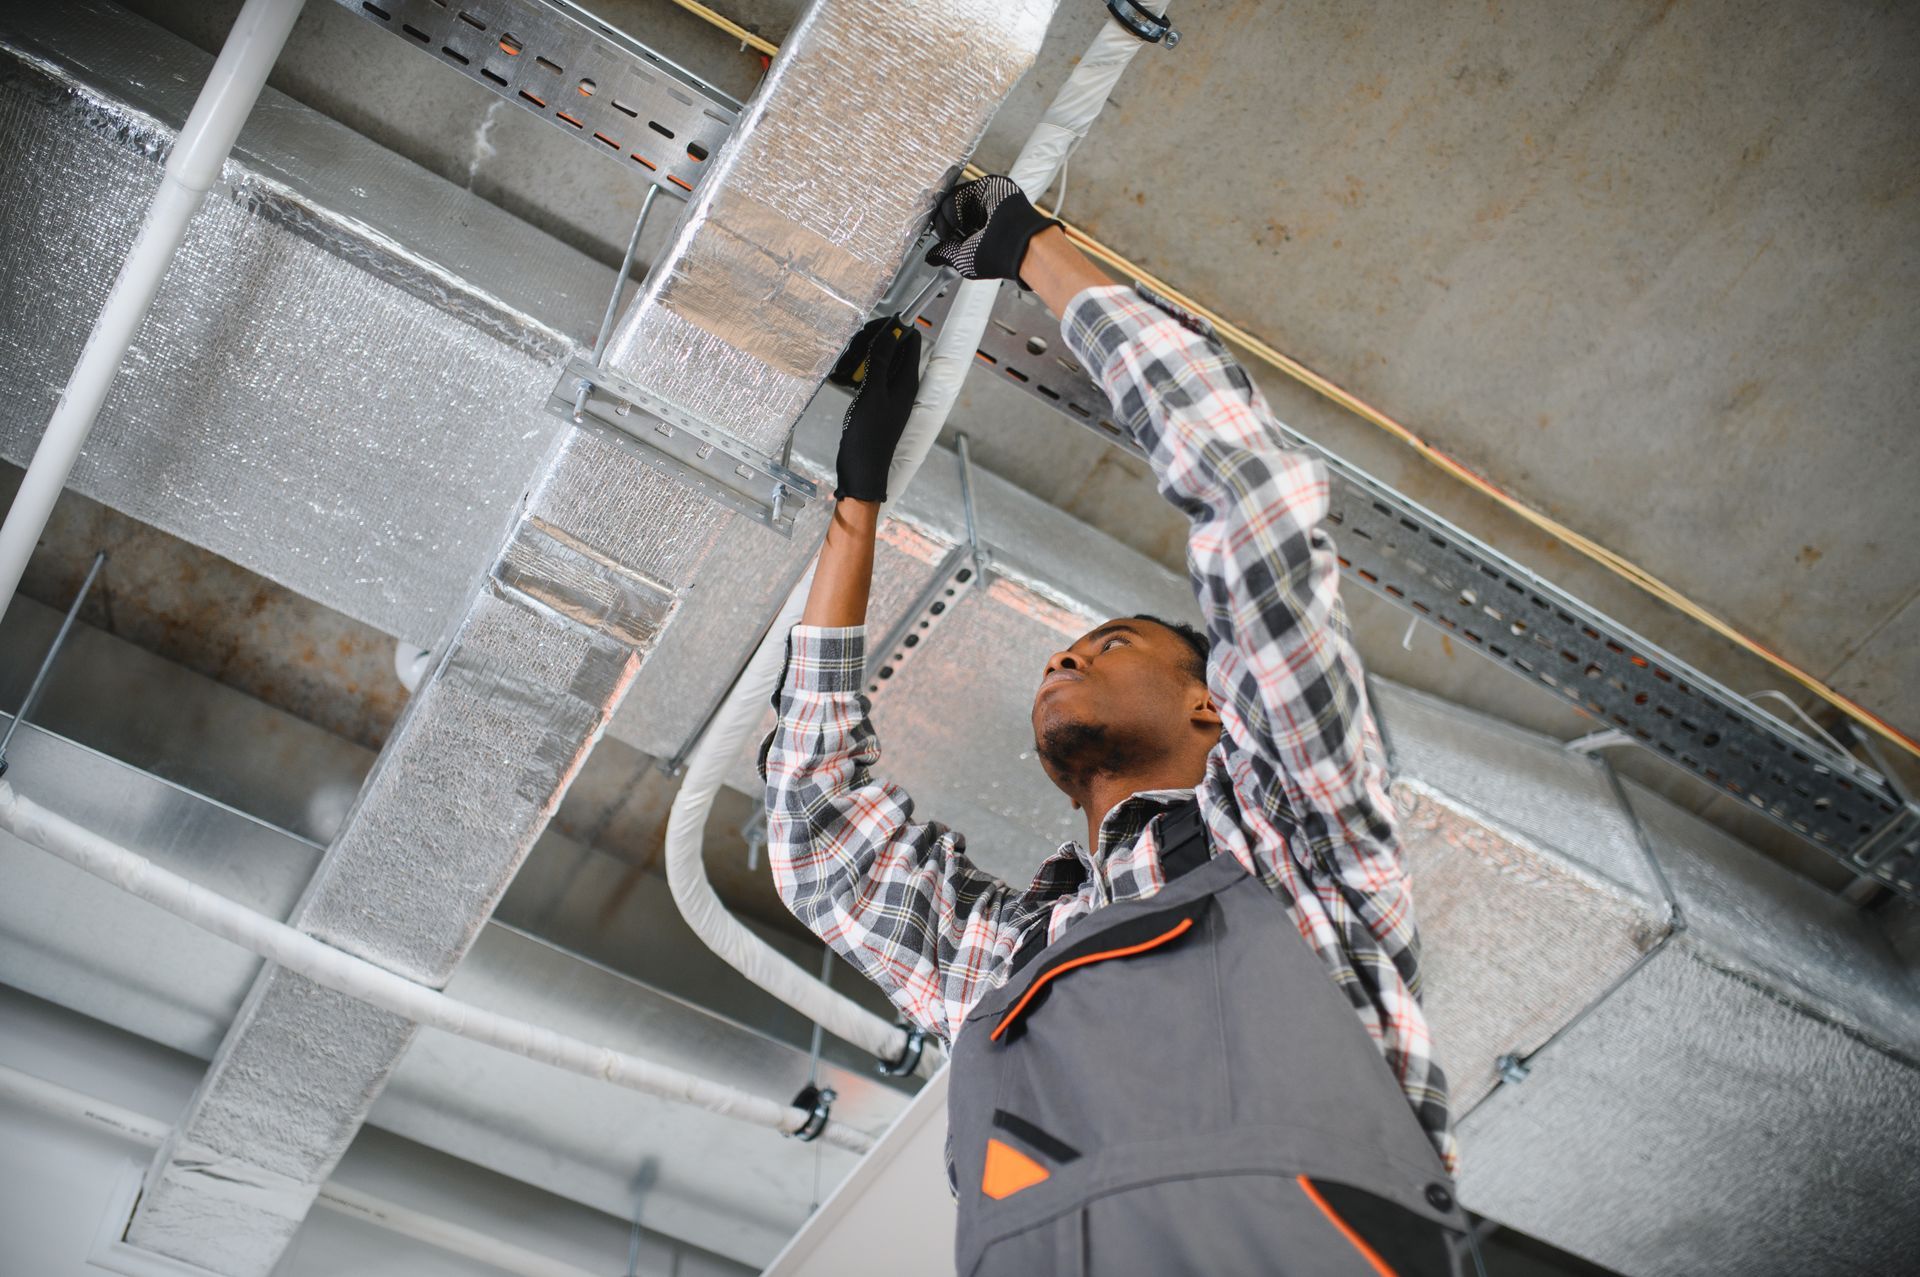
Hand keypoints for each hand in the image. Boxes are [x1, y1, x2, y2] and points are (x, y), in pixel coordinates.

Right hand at [829, 316, 921, 502]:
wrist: (861, 469)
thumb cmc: (868, 437)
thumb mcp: (873, 395)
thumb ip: (881, 362)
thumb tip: (891, 333)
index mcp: (907, 381)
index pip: (910, 340)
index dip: (893, 328)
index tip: (870, 328)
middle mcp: (902, 384)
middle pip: (894, 348)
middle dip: (873, 341)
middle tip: (853, 348)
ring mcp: (889, 393)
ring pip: (879, 361)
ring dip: (862, 356)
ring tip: (845, 364)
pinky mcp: (876, 401)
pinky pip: (870, 376)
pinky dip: (857, 372)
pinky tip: (843, 377)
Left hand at [925, 175, 1057, 284]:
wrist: (1017, 243)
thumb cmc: (997, 255)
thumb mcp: (963, 259)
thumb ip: (946, 254)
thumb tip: (931, 257)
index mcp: (982, 230)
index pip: (955, 224)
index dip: (943, 229)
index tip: (940, 239)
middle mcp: (983, 214)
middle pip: (950, 209)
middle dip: (942, 223)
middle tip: (944, 236)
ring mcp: (985, 199)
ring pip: (951, 200)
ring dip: (946, 218)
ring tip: (953, 231)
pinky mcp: (987, 185)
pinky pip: (958, 192)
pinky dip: (952, 208)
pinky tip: (960, 222)